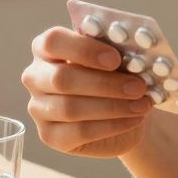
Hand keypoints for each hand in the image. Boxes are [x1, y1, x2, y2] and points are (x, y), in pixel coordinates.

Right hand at [21, 27, 154, 157]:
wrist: (124, 110)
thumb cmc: (117, 75)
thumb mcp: (117, 58)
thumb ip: (116, 52)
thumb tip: (132, 55)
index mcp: (46, 48)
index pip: (53, 42)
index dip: (84, 49)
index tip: (115, 59)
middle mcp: (35, 77)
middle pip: (62, 79)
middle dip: (105, 84)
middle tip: (138, 87)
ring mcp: (38, 108)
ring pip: (70, 109)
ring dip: (112, 107)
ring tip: (142, 104)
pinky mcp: (49, 136)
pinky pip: (79, 132)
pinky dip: (111, 126)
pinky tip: (134, 119)